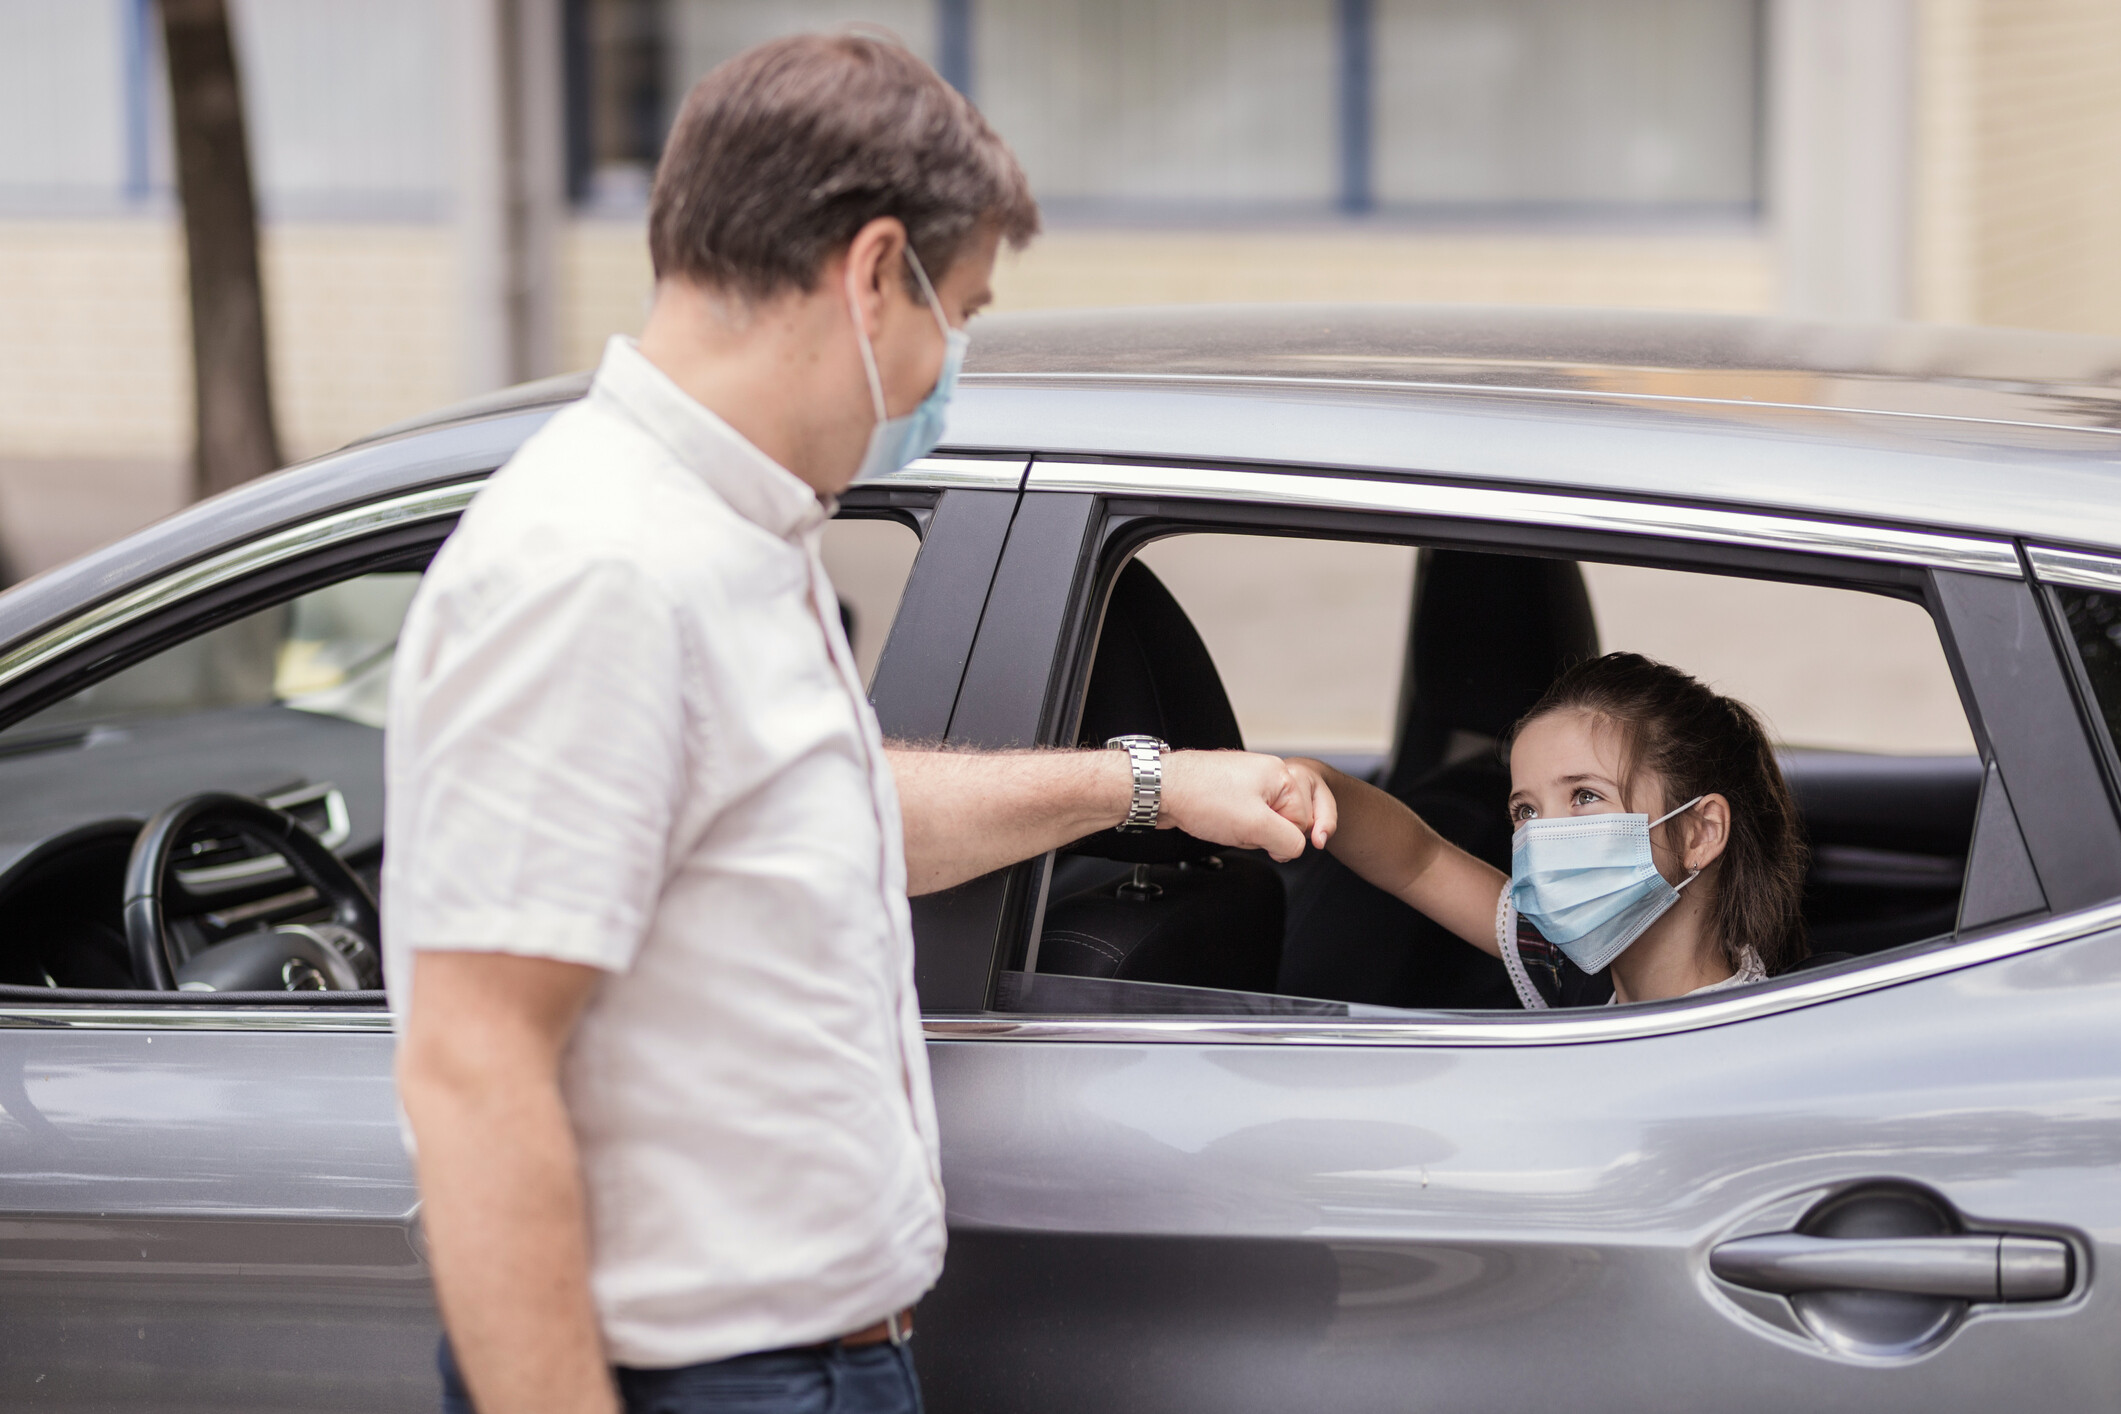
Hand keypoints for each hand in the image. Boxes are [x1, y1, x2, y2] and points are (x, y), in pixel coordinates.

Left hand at [1161, 751, 1338, 862]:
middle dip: (1260, 834)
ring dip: (1242, 832)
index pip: (1302, 820)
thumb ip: (1288, 841)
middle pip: (1281, 821)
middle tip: (1239, 827)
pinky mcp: (1225, 790)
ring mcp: (1243, 781)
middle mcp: (1264, 774)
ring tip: (1223, 822)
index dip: (1281, 837)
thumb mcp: (1257, 826)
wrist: (1160, 789)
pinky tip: (1214, 822)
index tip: (1262, 838)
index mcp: (1280, 775)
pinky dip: (1228, 826)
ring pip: (1257, 823)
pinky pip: (1238, 818)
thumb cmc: (1202, 798)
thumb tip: (1296, 848)